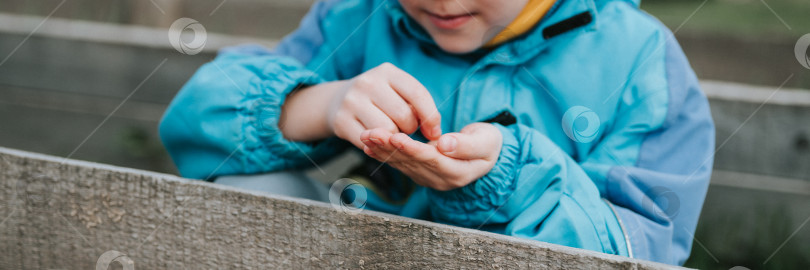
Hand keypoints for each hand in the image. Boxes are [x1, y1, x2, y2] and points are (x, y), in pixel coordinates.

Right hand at [328, 63, 441, 148]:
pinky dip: (379, 146)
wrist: (338, 100)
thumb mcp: (398, 92)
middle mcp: (368, 82)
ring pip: (387, 131)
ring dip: (395, 139)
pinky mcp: (341, 120)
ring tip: (391, 133)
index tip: (434, 132)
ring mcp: (352, 101)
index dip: (431, 116)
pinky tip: (378, 141)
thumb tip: (435, 133)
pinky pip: (370, 142)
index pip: (417, 94)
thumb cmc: (380, 99)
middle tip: (405, 130)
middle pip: (403, 116)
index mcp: (387, 71)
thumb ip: (418, 106)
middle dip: (410, 128)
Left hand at [360, 122, 501, 190]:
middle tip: (370, 133)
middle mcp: (439, 180)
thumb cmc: (488, 144)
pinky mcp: (419, 172)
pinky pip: (399, 163)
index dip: (412, 149)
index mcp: (457, 173)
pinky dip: (383, 154)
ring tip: (365, 136)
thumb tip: (444, 144)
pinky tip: (368, 146)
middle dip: (389, 148)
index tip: (395, 137)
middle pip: (411, 162)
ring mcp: (427, 178)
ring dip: (382, 150)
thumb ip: (466, 144)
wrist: (486, 153)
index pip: (430, 159)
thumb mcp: (486, 142)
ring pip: (401, 163)